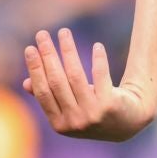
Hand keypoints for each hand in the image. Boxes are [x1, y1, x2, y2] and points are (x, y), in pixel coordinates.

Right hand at [23, 28, 155, 141]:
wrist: (130, 122)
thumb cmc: (93, 112)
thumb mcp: (70, 110)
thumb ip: (51, 99)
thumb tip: (26, 82)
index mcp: (59, 124)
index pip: (43, 92)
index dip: (35, 69)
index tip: (30, 48)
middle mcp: (75, 121)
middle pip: (57, 81)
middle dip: (48, 55)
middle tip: (42, 34)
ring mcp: (93, 114)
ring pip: (76, 76)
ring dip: (68, 51)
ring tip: (64, 32)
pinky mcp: (111, 105)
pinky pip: (101, 76)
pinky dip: (99, 60)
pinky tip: (97, 46)